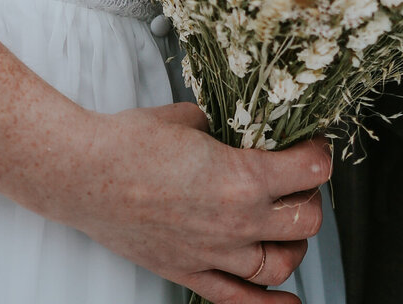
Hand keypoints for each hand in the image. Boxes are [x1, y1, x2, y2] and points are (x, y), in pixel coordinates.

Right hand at [64, 101, 329, 302]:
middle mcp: (234, 222)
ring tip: (288, 222)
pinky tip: (289, 302)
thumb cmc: (133, 142)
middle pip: (306, 220)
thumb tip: (251, 125)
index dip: (318, 152)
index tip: (312, 144)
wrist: (84, 175)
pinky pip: (239, 301)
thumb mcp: (195, 117)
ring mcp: (212, 254)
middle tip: (299, 180)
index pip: (311, 172)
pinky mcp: (189, 273)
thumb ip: (232, 126)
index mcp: (241, 178)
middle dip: (310, 196)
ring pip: (282, 263)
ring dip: (295, 242)